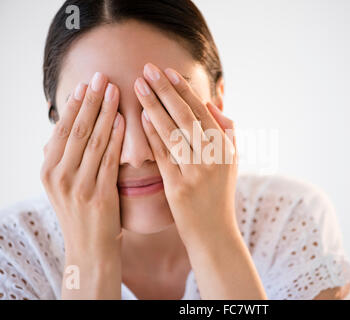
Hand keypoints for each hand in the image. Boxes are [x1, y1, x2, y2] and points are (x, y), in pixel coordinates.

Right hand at [40, 72, 123, 298]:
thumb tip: (70, 126)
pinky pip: (108, 160)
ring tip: (114, 90)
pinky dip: (114, 138)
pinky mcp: (98, 195)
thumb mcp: (64, 184)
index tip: (87, 83)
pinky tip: (122, 121)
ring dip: (104, 113)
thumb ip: (66, 158)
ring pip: (92, 140)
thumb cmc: (82, 212)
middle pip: (76, 129)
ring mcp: (77, 186)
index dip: (75, 105)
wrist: (89, 249)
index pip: (62, 129)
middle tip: (101, 76)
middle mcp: (58, 176)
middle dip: (90, 101)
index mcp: (48, 170)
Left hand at [134, 64, 266, 298]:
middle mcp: (213, 157)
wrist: (213, 233)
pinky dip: (152, 135)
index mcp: (225, 148)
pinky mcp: (178, 188)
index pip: (202, 111)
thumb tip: (210, 103)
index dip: (184, 90)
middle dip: (165, 90)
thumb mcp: (231, 161)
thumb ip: (226, 130)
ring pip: (172, 132)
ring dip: (153, 107)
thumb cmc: (219, 194)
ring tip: (138, 87)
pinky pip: (162, 156)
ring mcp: (195, 173)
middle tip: (147, 69)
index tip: (168, 72)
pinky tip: (140, 118)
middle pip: (185, 116)